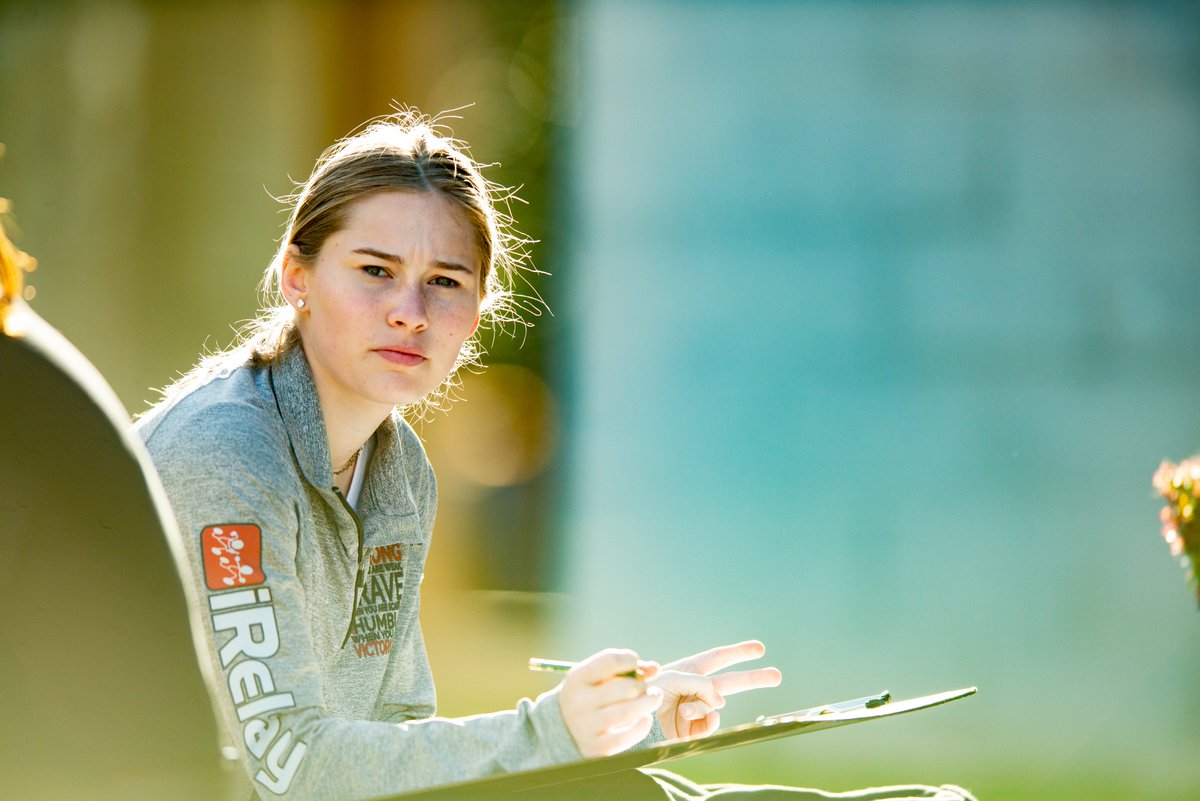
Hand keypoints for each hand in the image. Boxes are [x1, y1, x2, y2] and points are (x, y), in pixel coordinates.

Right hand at [558, 649, 662, 757]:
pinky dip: (641, 727)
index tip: (634, 662)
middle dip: (642, 685)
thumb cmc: (588, 697)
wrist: (563, 730)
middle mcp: (579, 703)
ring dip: (648, 703)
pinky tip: (646, 718)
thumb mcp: (595, 678)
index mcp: (577, 679)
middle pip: (624, 688)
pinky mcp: (595, 748)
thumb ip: (623, 669)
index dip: (629, 659)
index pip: (609, 660)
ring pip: (627, 713)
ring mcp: (586, 727)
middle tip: (646, 687)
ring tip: (654, 697)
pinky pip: (625, 738)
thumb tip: (653, 668)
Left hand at [651, 640, 781, 739]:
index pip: (718, 658)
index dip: (738, 652)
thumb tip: (720, 703)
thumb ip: (702, 684)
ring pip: (717, 705)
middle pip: (731, 681)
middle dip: (754, 678)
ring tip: (683, 709)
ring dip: (703, 704)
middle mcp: (696, 689)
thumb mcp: (673, 679)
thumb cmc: (647, 693)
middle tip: (777, 675)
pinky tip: (688, 718)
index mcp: (689, 671)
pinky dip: (704, 719)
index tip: (759, 648)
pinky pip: (711, 722)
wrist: (631, 722)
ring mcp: (697, 710)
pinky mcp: (695, 730)